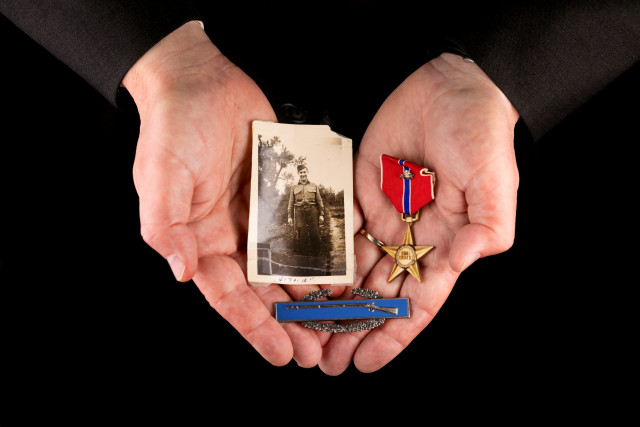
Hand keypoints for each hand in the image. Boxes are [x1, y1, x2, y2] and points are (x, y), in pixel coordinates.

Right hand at [122, 21, 323, 366]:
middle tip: (317, 352)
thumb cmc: (172, 127)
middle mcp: (233, 236)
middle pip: (263, 291)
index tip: (280, 355)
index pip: (228, 296)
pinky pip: (306, 231)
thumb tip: (181, 272)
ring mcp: (260, 217)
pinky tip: (345, 275)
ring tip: (337, 325)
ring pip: (290, 268)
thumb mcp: (160, 176)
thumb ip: (166, 226)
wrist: (200, 80)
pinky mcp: (283, 196)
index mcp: (200, 240)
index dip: (254, 327)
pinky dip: (324, 255)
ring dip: (311, 297)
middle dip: (288, 323)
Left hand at [319, 53, 519, 373]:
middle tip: (327, 360)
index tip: (367, 362)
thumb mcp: (495, 181)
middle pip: (379, 294)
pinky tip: (300, 282)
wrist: (450, 82)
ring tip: (307, 331)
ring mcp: (383, 216)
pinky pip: (337, 230)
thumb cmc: (480, 131)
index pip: (417, 303)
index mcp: (445, 244)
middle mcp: (411, 238)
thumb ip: (487, 227)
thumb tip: (461, 262)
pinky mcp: (357, 190)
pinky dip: (321, 258)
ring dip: (333, 302)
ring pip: (353, 270)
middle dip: (355, 328)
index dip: (394, 335)